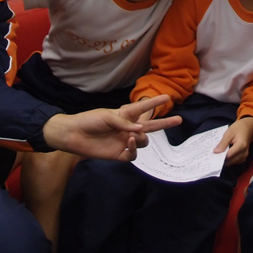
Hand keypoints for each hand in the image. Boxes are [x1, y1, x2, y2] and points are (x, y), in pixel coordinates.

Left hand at [41, 95, 180, 161]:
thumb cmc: (89, 120)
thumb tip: (140, 131)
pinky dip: (134, 149)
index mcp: (125, 115)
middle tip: (179, 120)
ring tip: (132, 136)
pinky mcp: (119, 154)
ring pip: (143, 142)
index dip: (154, 103)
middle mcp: (127, 128)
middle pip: (150, 127)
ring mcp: (124, 141)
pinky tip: (128, 142)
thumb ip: (124, 122)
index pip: (143, 109)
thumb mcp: (107, 116)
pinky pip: (133, 155)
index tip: (168, 97)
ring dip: (141, 138)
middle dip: (165, 123)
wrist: (73, 135)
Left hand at [213, 116, 252, 165]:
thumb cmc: (238, 129)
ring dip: (225, 159)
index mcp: (241, 145)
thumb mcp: (229, 133)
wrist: (247, 128)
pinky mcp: (243, 158)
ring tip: (221, 152)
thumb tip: (216, 152)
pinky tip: (226, 153)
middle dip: (221, 158)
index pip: (228, 156)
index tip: (213, 154)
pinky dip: (229, 159)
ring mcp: (244, 156)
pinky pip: (234, 162)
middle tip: (215, 153)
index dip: (219, 156)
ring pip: (231, 163)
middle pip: (230, 161)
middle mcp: (244, 152)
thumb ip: (223, 143)